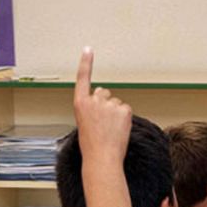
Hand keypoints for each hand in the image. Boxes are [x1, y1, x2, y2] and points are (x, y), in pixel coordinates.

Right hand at [71, 47, 131, 164]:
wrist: (102, 157)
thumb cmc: (92, 144)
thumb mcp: (85, 122)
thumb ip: (92, 108)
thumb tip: (106, 100)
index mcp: (80, 103)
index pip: (83, 78)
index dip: (86, 63)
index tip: (88, 49)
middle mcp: (93, 100)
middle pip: (103, 93)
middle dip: (105, 104)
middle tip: (103, 123)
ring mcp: (109, 104)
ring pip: (116, 102)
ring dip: (115, 113)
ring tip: (110, 129)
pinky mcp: (124, 109)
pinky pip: (125, 109)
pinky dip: (124, 118)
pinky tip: (119, 129)